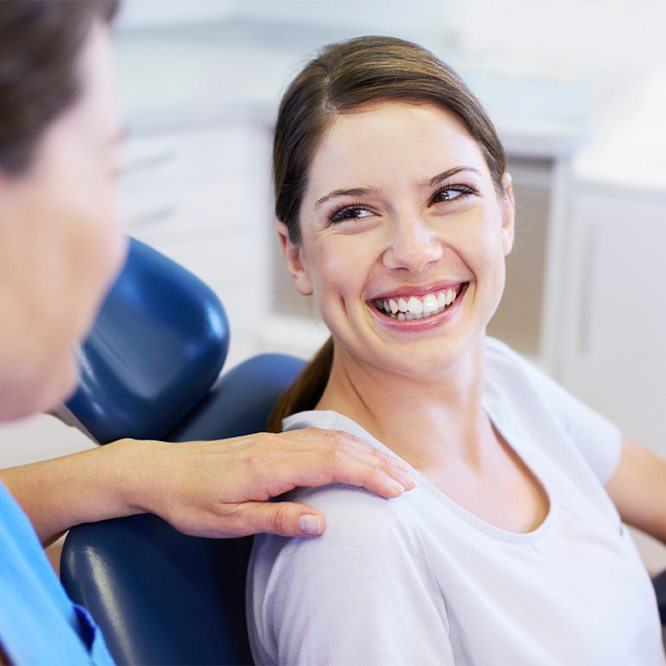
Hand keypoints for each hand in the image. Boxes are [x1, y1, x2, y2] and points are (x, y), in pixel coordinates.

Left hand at [122, 429, 414, 538]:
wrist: (161, 470)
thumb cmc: (191, 500)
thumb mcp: (228, 520)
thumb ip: (275, 519)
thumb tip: (322, 523)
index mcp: (269, 466)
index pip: (332, 464)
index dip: (368, 474)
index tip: (397, 489)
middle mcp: (277, 447)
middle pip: (339, 447)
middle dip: (377, 462)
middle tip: (409, 481)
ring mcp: (274, 440)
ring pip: (330, 438)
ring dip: (364, 450)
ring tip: (392, 466)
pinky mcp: (270, 441)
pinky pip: (316, 436)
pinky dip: (344, 443)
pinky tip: (354, 450)